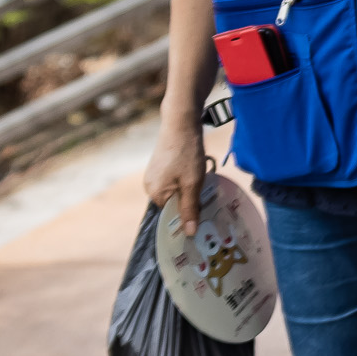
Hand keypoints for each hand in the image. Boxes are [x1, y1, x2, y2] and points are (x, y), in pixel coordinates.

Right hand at [142, 121, 206, 235]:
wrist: (181, 121)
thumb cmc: (187, 153)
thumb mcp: (192, 183)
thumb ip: (190, 209)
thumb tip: (189, 234)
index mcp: (154, 193)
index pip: (171, 215)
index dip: (187, 214)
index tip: (204, 212)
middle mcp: (150, 185)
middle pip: (173, 202)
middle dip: (189, 200)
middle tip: (206, 192)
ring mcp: (154, 174)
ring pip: (175, 190)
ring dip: (190, 187)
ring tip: (202, 177)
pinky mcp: (160, 164)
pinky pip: (174, 179)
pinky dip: (186, 178)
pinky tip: (196, 169)